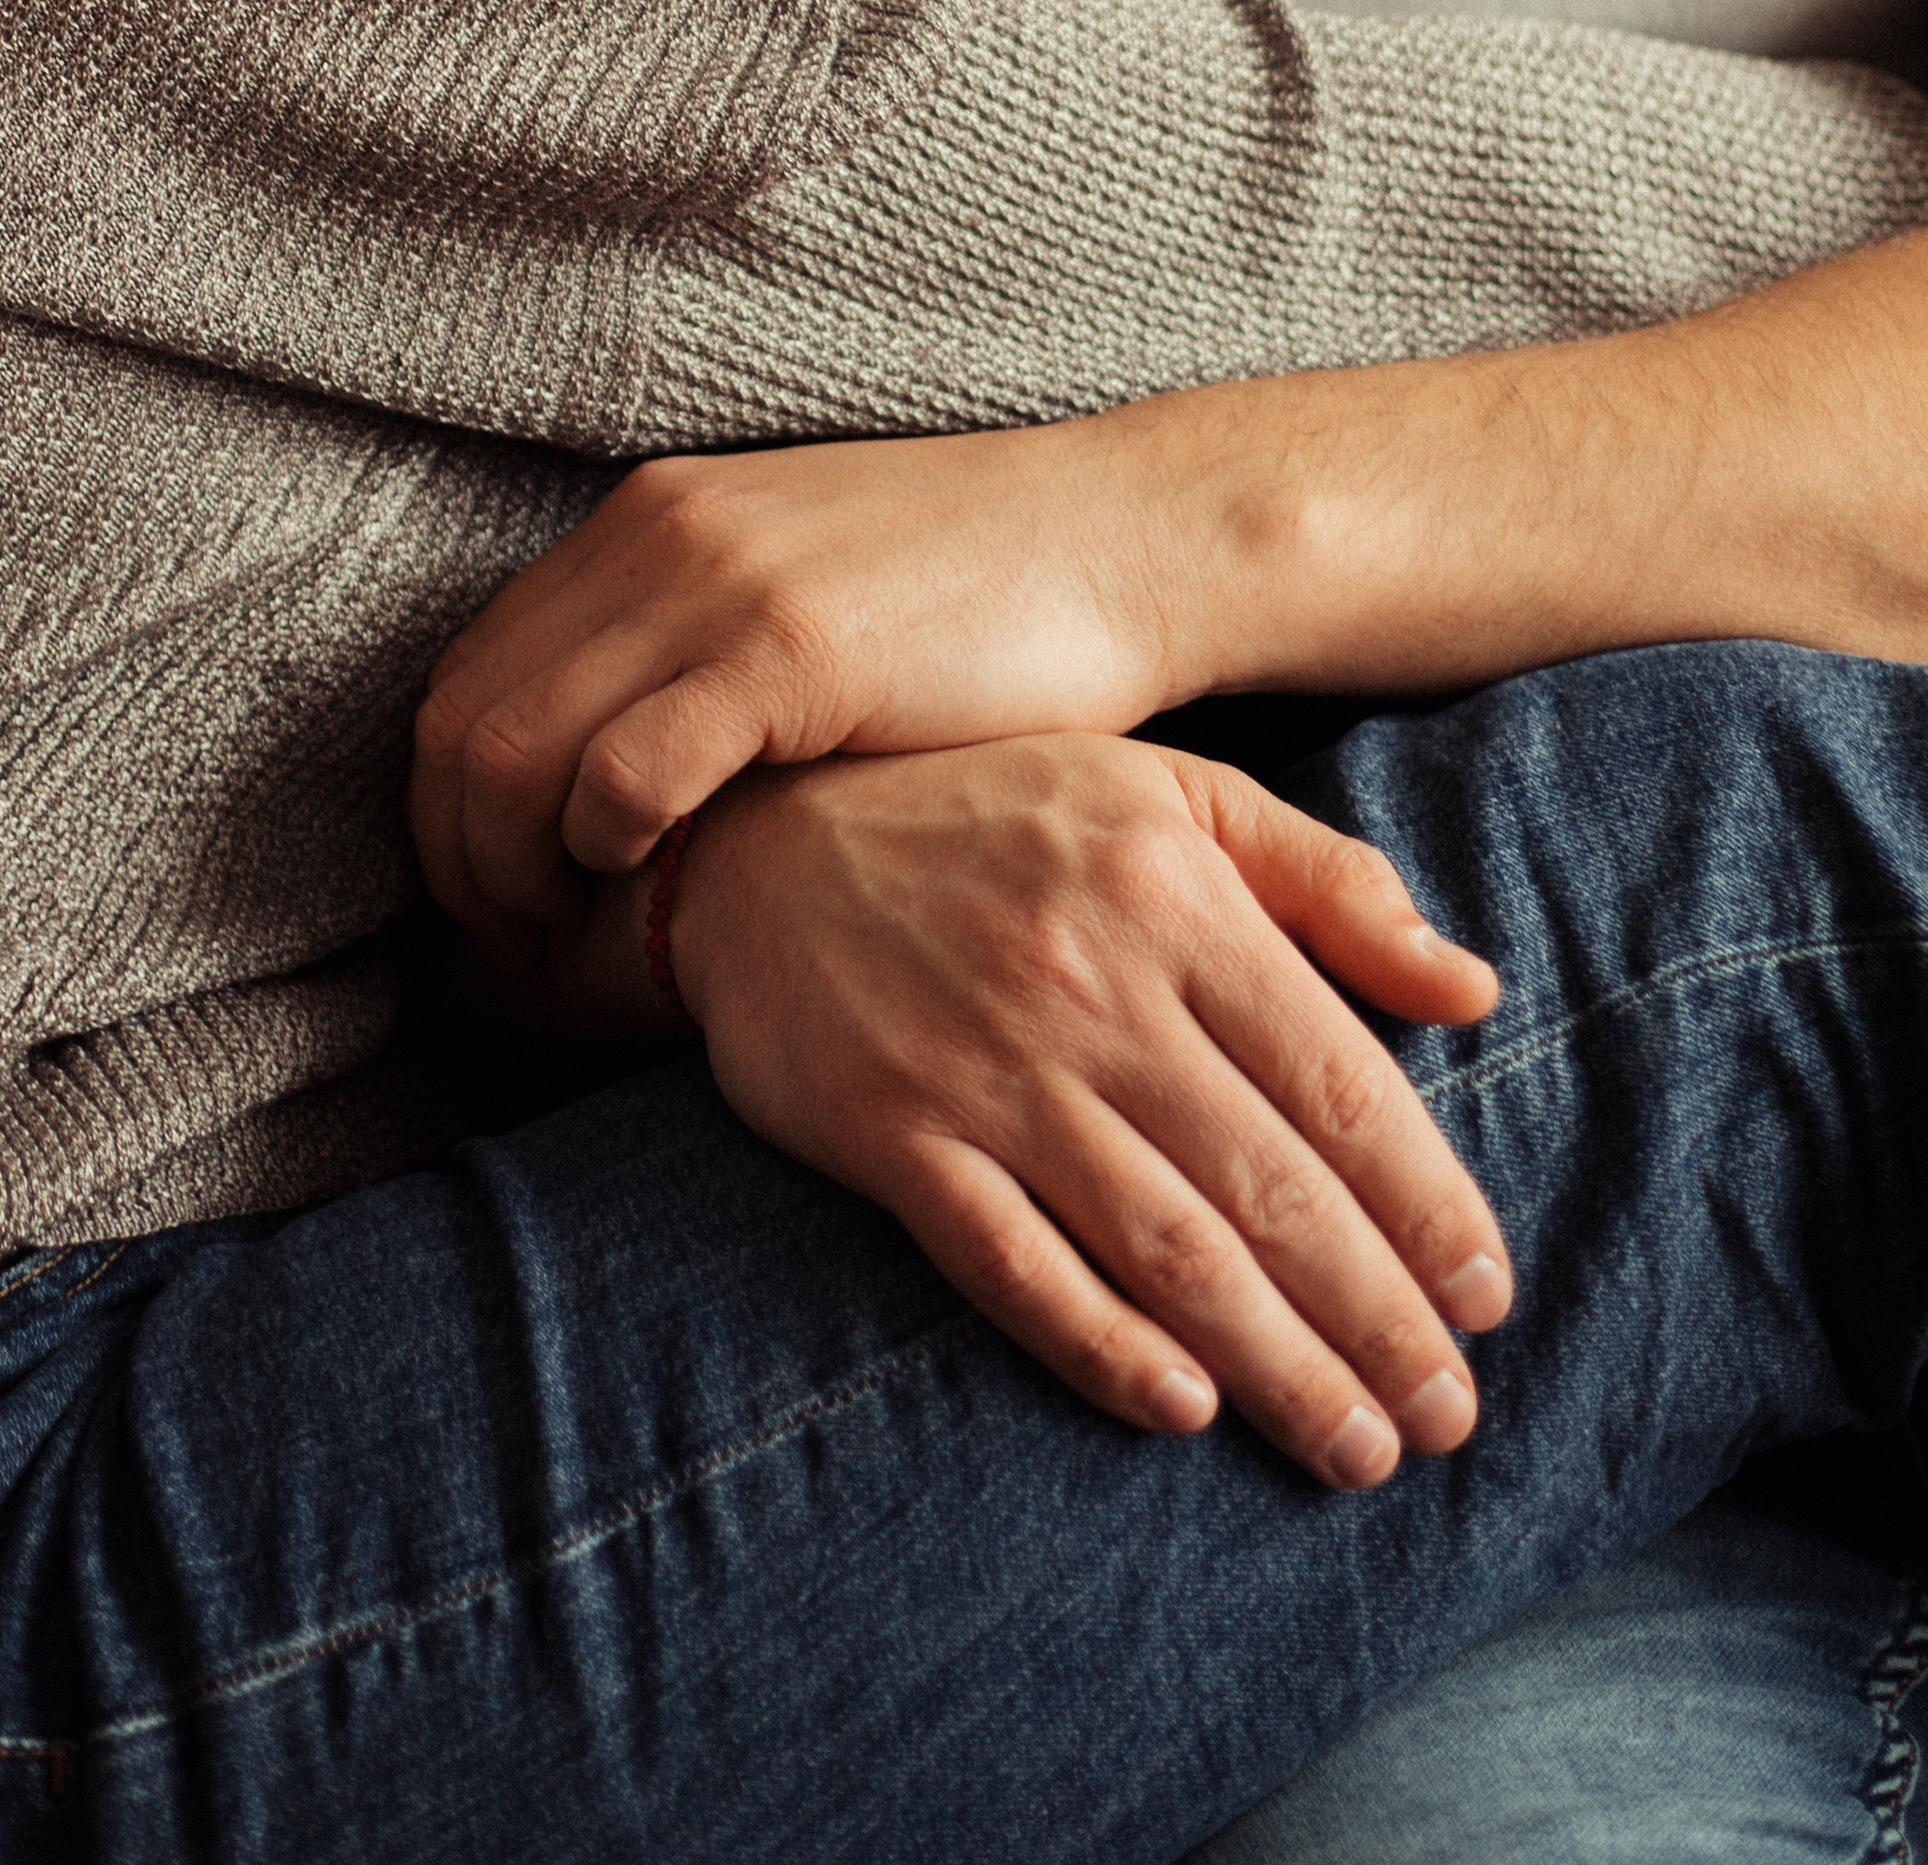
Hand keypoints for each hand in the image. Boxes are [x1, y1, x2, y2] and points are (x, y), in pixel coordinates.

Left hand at [412, 421, 1175, 948]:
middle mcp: (655, 537)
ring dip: (512, 871)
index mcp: (648, 521)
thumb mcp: (797, 592)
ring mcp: (713, 585)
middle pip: (459, 720)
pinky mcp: (785, 648)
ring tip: (565, 938)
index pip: (467, 673)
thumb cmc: (982, 598)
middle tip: (511, 944)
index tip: (493, 895)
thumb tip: (601, 772)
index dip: (448, 806)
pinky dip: (601, 844)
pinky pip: (622, 769)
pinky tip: (648, 878)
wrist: (1127, 538)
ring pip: (509, 752)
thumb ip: (692, 651)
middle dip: (458, 857)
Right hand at [669, 732, 1511, 1490]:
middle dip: (1378, 1317)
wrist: (755, 831)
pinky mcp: (891, 1134)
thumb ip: (1329, 884)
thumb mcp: (1173, 795)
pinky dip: (1099, 1344)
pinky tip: (1183, 1408)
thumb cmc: (994, 812)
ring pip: (1162, 1242)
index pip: (1337, 1079)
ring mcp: (986, 1067)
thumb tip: (1475, 988)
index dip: (1426, 1202)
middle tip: (1449, 1416)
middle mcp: (1091, 984)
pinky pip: (1011, 1260)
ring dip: (1275, 1363)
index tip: (1487, 1296)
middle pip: (1268, 1183)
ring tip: (1358, 1448)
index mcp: (1175, 895)